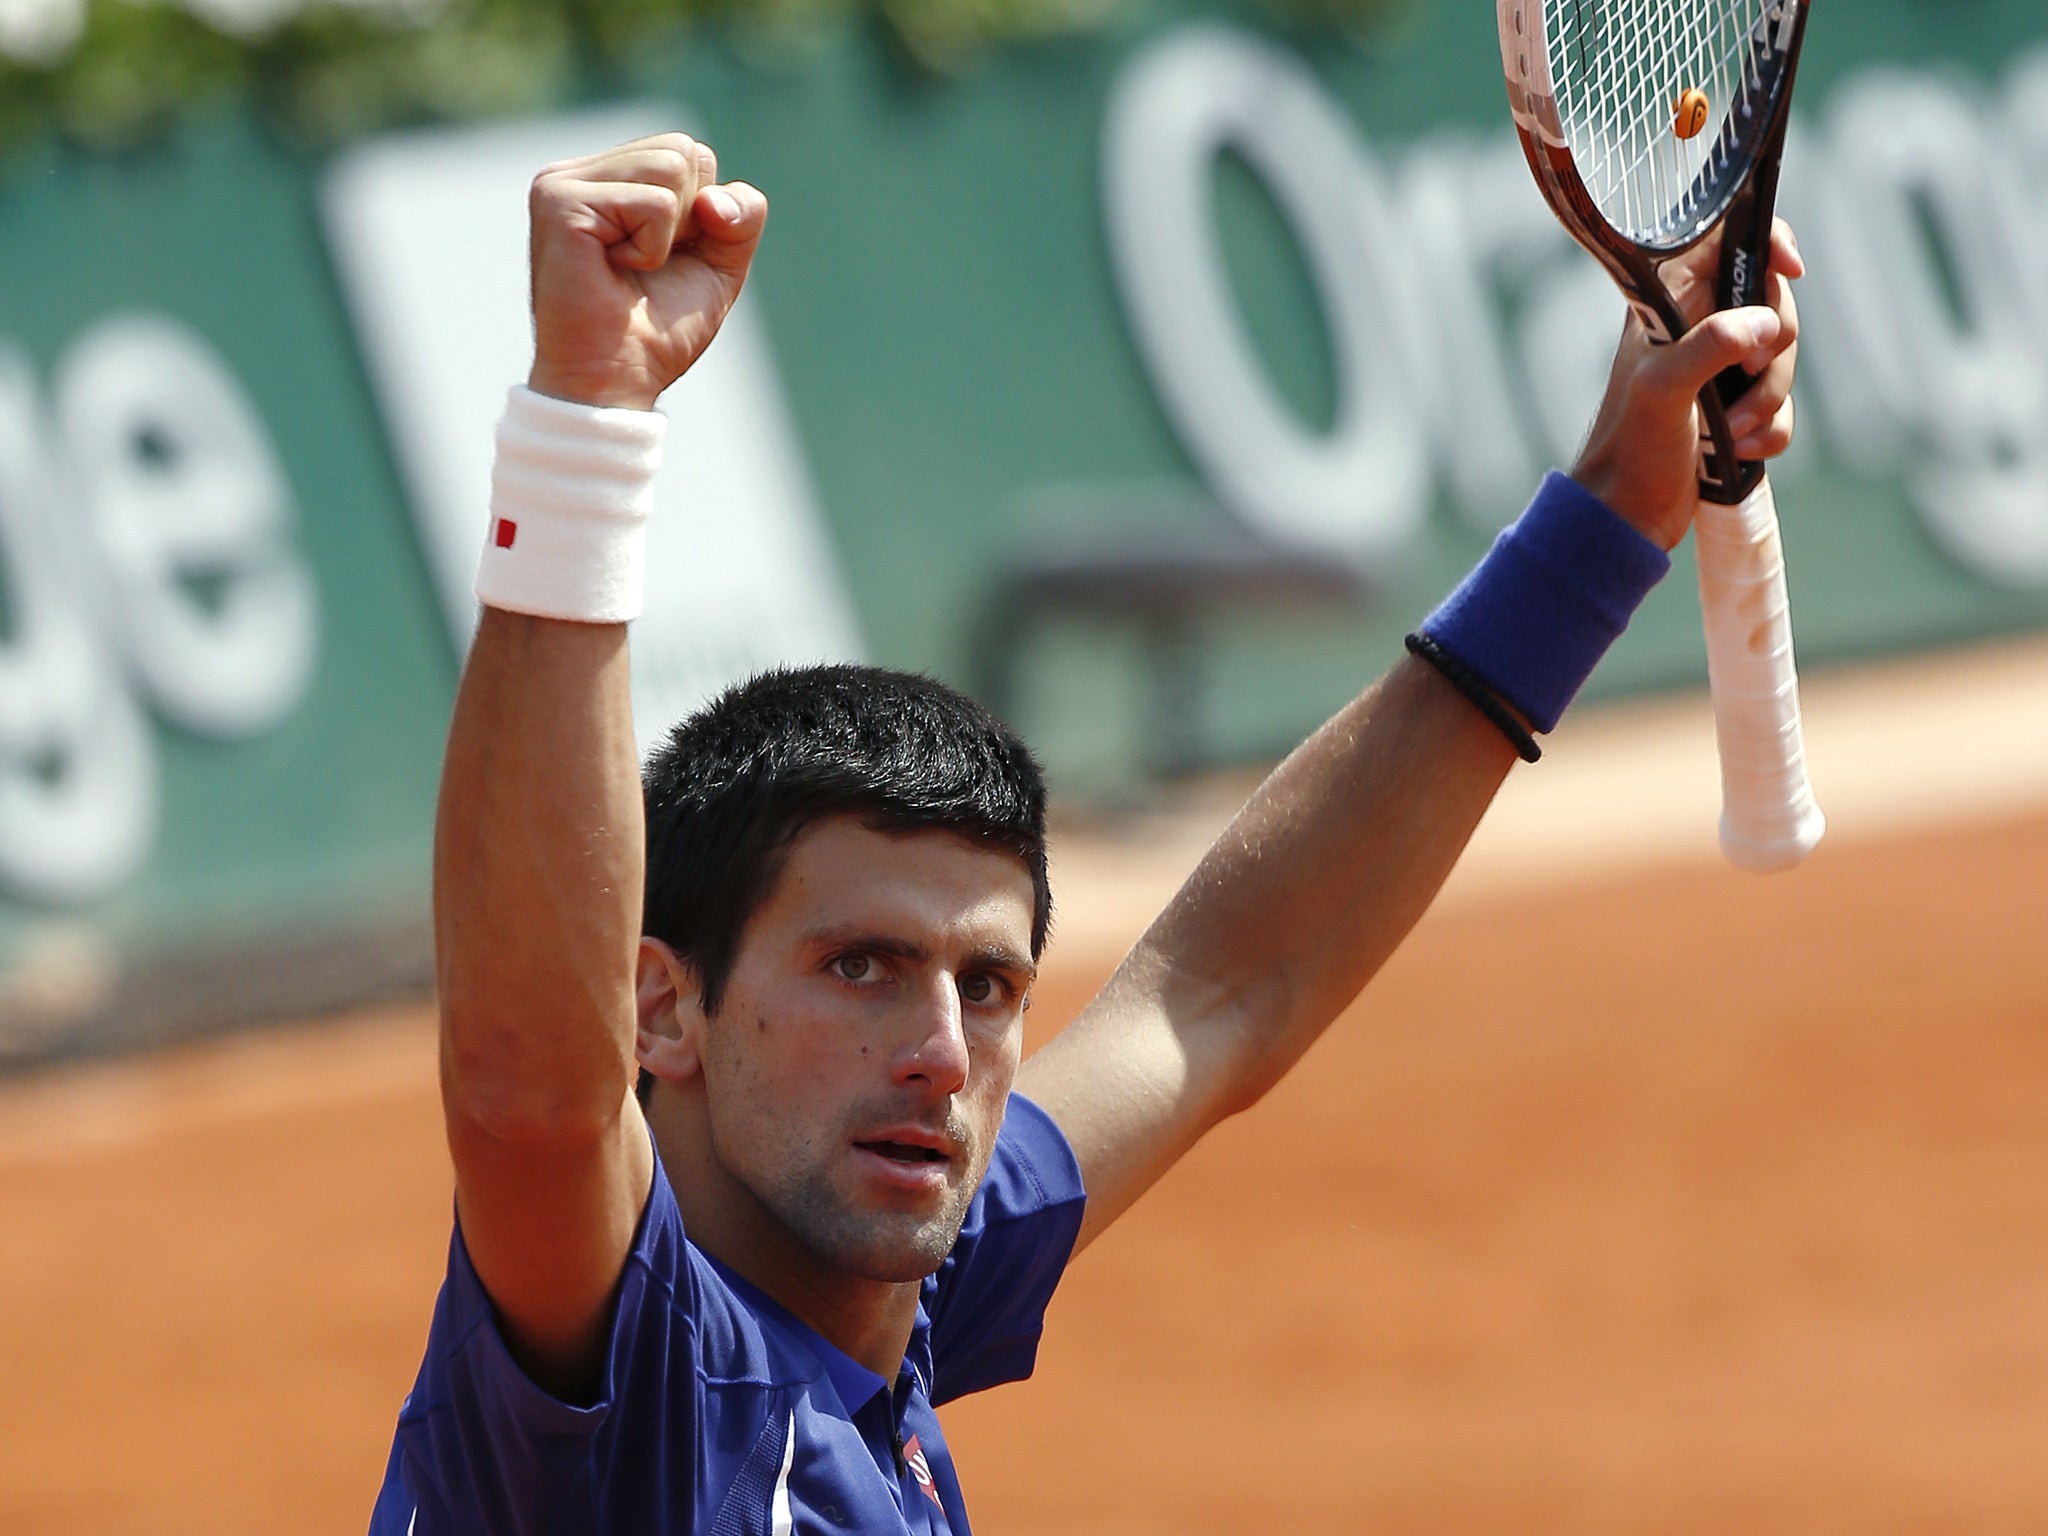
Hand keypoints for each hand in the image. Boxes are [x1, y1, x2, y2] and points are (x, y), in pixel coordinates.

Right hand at [525, 133, 768, 411]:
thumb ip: (741, 215)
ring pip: (672, 168)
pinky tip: (614, 271)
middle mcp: (579, 173)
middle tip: (646, 266)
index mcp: (608, 179)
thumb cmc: (658, 331)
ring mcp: (562, 183)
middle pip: (683, 150)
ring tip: (627, 268)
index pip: (688, 151)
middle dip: (689, 220)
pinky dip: (652, 249)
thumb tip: (713, 200)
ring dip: (669, 237)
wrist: (616, 382)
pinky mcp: (560, 202)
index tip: (664, 260)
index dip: (703, 213)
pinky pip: (653, 203)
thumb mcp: (719, 264)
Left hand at [1572, 218, 1803, 550]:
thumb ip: (1710, 346)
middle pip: (1774, 307)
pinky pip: (1782, 408)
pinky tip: (1737, 450)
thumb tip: (1763, 326)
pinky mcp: (1739, 410)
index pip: (1728, 243)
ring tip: (1729, 430)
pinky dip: (1769, 431)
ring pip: (1784, 361)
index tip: (1789, 268)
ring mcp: (1722, 371)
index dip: (1767, 242)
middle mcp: (1700, 329)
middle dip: (1772, 351)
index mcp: (1673, 304)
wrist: (1627, 514)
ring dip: (1766, 401)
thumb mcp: (1662, 387)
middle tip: (1745, 374)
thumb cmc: (1629, 445)